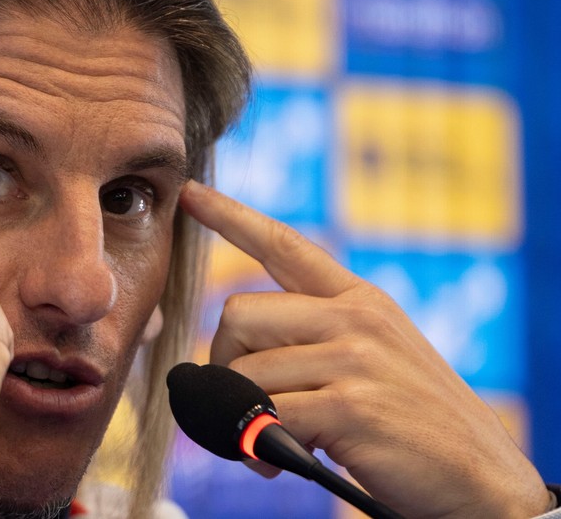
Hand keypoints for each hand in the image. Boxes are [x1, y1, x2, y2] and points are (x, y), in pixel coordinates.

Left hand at [179, 180, 551, 517]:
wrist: (482, 480)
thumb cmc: (415, 428)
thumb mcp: (375, 361)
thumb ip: (315, 342)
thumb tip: (232, 361)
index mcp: (360, 300)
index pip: (284, 244)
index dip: (230, 217)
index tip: (189, 192)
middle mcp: (356, 318)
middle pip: (238, 314)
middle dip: (225, 365)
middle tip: (247, 403)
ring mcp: (355, 358)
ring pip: (244, 372)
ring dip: (241, 417)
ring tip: (270, 443)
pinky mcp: (351, 405)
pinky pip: (264, 414)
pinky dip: (256, 446)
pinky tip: (279, 461)